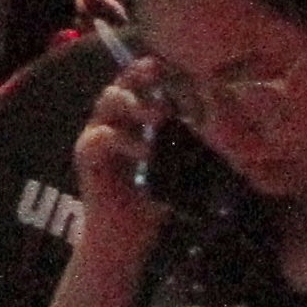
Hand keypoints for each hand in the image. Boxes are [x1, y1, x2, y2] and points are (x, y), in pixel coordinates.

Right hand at [67, 74, 175, 251]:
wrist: (123, 242)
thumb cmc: (149, 206)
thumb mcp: (174, 173)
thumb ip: (186, 151)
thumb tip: (220, 134)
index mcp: (129, 124)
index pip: (136, 88)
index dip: (148, 73)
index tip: (168, 64)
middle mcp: (109, 125)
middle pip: (119, 86)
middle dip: (139, 78)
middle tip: (161, 80)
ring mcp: (94, 138)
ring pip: (107, 102)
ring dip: (133, 104)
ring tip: (159, 117)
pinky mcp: (86, 157)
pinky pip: (100, 137)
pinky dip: (124, 140)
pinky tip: (145, 152)